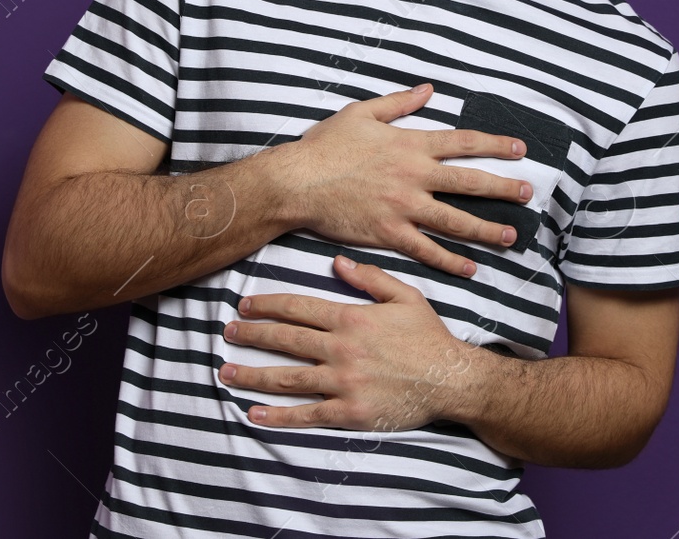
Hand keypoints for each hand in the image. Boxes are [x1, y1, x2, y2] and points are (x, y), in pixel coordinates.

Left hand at [219, 255, 479, 429]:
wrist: (451, 379)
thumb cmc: (429, 336)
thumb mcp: (405, 296)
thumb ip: (369, 278)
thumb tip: (336, 263)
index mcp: (351, 318)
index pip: (298, 308)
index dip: (267, 305)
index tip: (245, 305)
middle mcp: (341, 349)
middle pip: (285, 340)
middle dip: (252, 335)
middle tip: (226, 333)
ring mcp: (343, 382)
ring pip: (287, 377)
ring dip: (252, 374)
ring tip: (226, 371)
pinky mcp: (349, 412)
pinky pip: (306, 414)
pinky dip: (277, 415)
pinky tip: (253, 413)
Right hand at [275, 82, 532, 276]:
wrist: (297, 182)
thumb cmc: (325, 146)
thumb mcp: (362, 113)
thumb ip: (399, 102)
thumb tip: (429, 89)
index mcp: (410, 145)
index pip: (464, 143)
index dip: (495, 145)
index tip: (519, 150)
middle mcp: (414, 176)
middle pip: (470, 182)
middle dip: (503, 188)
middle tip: (527, 194)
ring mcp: (404, 208)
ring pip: (456, 221)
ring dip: (487, 229)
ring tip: (511, 235)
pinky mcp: (390, 234)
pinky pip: (428, 251)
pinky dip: (451, 261)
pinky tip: (471, 268)